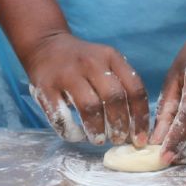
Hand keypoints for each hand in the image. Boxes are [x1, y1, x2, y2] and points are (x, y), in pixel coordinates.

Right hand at [18, 30, 148, 145]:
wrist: (45, 46)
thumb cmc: (82, 63)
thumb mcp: (105, 62)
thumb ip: (121, 86)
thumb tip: (136, 128)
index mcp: (110, 57)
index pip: (134, 88)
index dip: (140, 117)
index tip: (140, 138)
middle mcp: (90, 63)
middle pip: (113, 98)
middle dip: (119, 125)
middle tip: (117, 139)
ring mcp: (66, 74)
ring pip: (90, 107)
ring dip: (97, 130)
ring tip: (98, 139)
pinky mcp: (46, 88)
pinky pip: (62, 117)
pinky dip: (72, 132)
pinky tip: (77, 135)